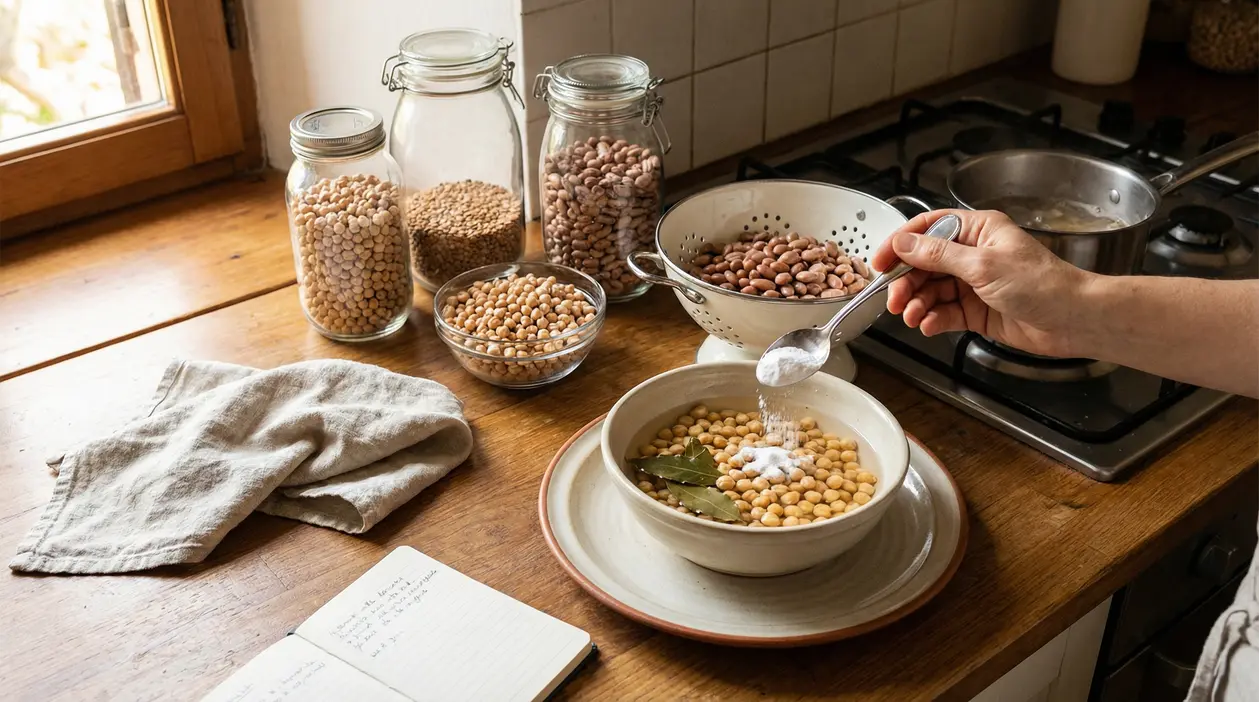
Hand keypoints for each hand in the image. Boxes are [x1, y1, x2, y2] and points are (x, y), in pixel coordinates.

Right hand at [870, 209, 1094, 357]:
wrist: (1072, 320)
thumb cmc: (1042, 284)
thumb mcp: (983, 264)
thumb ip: (938, 255)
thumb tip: (903, 243)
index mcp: (978, 231)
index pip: (928, 230)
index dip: (900, 244)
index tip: (879, 261)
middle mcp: (974, 254)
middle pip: (924, 264)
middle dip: (906, 282)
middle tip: (893, 300)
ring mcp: (974, 283)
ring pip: (931, 291)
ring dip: (917, 304)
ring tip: (912, 317)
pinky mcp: (976, 310)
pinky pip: (944, 312)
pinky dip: (933, 319)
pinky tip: (929, 325)